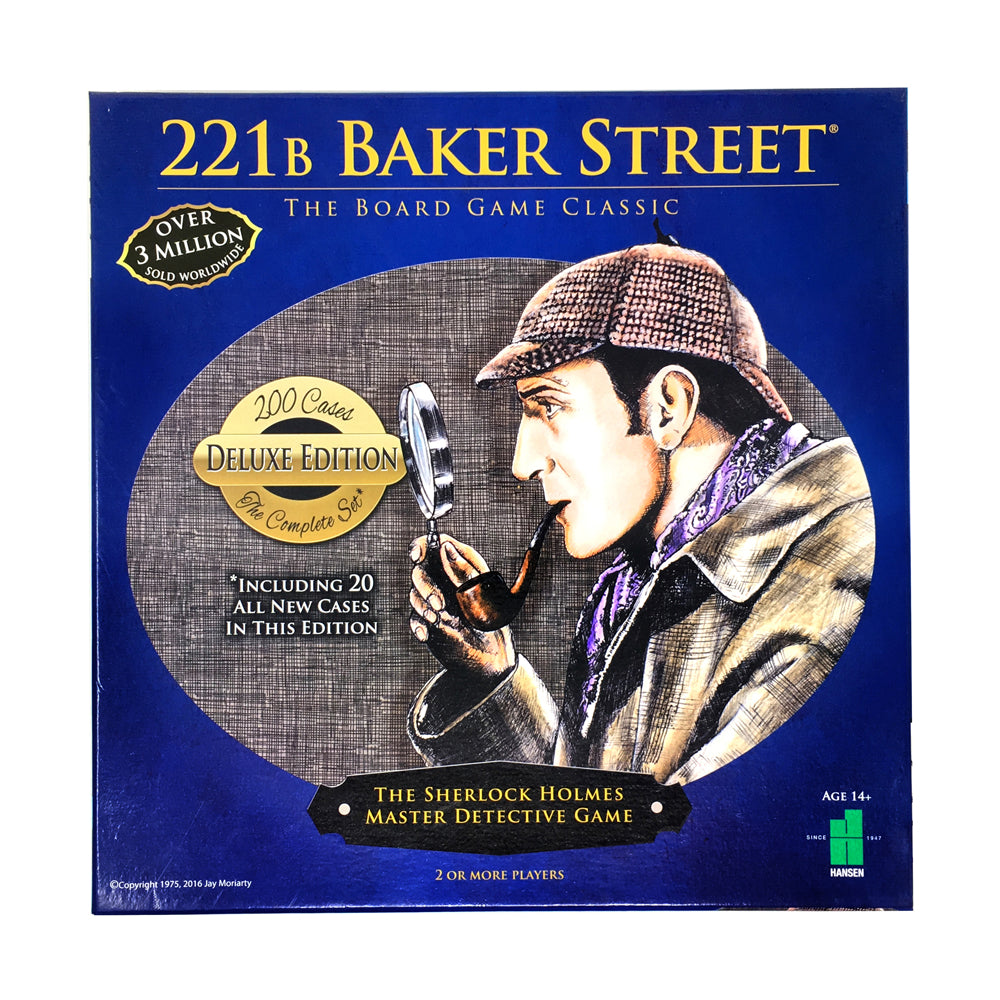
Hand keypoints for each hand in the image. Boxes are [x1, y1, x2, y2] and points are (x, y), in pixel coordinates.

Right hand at [409, 534, 514, 678]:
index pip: (436, 545)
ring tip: (439, 619)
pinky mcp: (428, 619)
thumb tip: (445, 547)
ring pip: (414, 594)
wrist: (491, 658)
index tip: (417, 556)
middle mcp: (445, 579)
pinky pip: (413, 617)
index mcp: (461, 564)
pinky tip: (426, 633)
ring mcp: (436, 599)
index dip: (423, 546)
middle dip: (425, 586)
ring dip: (422, 606)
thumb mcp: (481, 592)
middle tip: (440, 605)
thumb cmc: (493, 622)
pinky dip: (418, 624)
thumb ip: (462, 570)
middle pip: (420, 570)